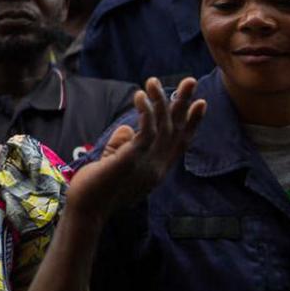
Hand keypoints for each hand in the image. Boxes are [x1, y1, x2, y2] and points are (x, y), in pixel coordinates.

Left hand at [68, 77, 205, 217]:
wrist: (87, 210)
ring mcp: (146, 164)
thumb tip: (127, 127)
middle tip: (191, 80)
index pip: (180, 142)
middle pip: (176, 130)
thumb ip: (124, 146)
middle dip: (184, 104)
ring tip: (153, 81)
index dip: (192, 122)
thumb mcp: (117, 164)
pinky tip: (140, 96)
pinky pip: (144, 132)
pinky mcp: (131, 160)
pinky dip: (145, 113)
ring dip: (160, 102)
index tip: (202, 102)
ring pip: (161, 127)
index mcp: (157, 168)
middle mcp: (157, 166)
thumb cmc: (98, 187)